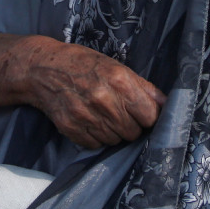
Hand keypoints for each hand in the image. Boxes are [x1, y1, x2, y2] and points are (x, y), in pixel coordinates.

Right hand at [17, 38, 166, 148]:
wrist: (42, 67)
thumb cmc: (83, 64)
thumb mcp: (115, 66)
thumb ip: (143, 87)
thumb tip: (167, 104)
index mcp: (119, 80)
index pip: (150, 116)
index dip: (148, 116)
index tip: (142, 113)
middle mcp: (104, 99)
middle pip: (133, 132)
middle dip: (130, 124)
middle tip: (118, 111)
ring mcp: (86, 115)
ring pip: (115, 141)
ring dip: (112, 131)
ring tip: (101, 114)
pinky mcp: (71, 128)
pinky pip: (96, 145)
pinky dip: (95, 136)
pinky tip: (88, 119)